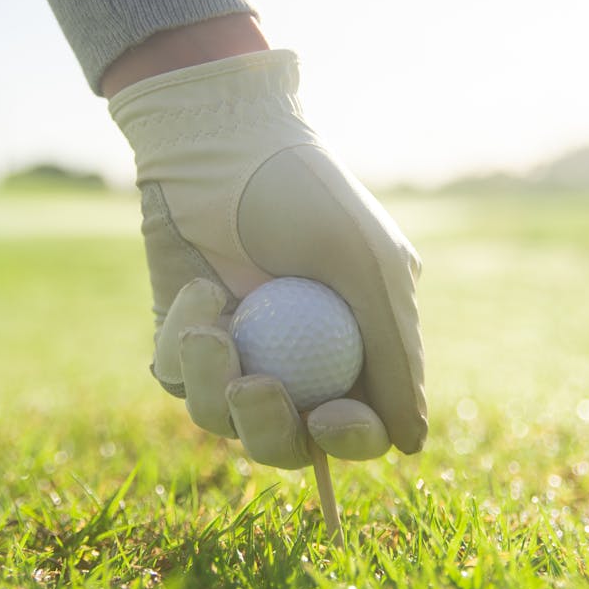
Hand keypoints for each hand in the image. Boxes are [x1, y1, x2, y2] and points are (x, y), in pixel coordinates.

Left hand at [110, 50, 426, 468]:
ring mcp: (239, 353)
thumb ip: (395, 354)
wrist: (223, 143)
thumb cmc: (307, 197)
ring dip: (214, 383)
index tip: (329, 417)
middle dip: (269, 428)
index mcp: (355, 350)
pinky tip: (199, 290)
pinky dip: (184, 344)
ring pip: (222, 419)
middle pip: (287, 442)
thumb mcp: (369, 267)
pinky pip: (177, 378)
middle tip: (253, 387)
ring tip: (211, 327)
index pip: (359, 426)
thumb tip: (411, 445)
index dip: (349, 438)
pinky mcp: (185, 340)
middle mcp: (297, 362)